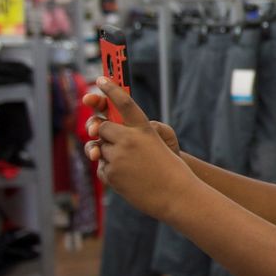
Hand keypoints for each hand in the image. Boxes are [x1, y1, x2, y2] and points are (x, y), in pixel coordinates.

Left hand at [85, 77, 195, 220]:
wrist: (177, 196)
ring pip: (100, 149)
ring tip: (131, 166)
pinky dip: (111, 173)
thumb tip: (99, 142)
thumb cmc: (171, 170)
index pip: (124, 102)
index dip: (111, 89)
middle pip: (102, 126)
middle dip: (103, 133)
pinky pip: (102, 168)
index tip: (100, 79)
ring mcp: (118, 157)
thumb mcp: (156, 145)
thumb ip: (130, 138)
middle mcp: (129, 139)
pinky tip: (129, 179)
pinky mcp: (111, 174)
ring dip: (109, 156)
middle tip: (116, 142)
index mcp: (144, 129)